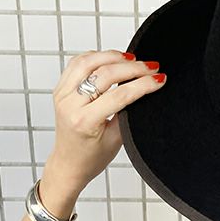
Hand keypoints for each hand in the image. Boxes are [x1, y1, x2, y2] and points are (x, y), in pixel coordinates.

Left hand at [46, 49, 166, 194]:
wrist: (69, 163)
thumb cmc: (91, 156)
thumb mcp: (116, 139)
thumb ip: (127, 113)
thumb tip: (143, 88)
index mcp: (84, 121)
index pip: (119, 95)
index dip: (142, 84)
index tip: (158, 79)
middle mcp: (69, 104)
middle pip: (104, 74)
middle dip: (132, 68)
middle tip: (151, 67)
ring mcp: (62, 94)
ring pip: (88, 62)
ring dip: (113, 56)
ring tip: (133, 59)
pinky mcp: (60, 88)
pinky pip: (78, 63)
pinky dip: (96, 57)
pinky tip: (111, 59)